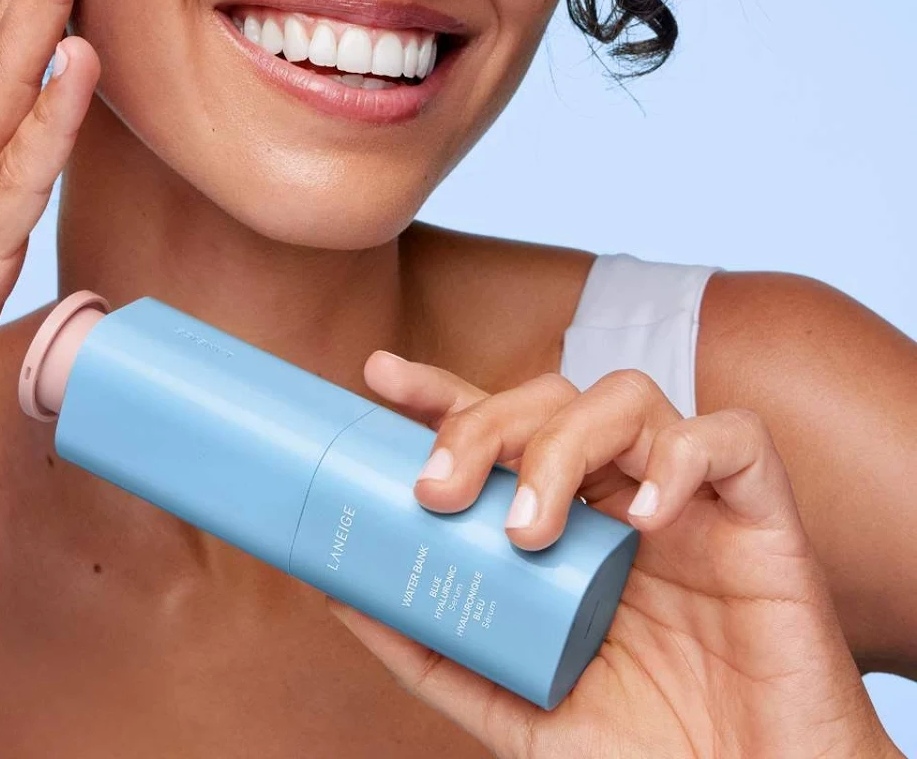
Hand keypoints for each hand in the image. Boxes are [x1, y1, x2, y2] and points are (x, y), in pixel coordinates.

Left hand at [326, 356, 898, 758]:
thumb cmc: (637, 751)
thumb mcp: (508, 701)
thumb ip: (430, 644)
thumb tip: (333, 587)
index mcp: (565, 519)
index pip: (497, 422)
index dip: (440, 389)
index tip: (378, 375)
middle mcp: (621, 492)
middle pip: (549, 396)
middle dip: (482, 424)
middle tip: (436, 492)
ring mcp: (690, 498)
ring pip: (625, 396)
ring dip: (563, 444)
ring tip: (531, 531)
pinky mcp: (764, 516)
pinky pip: (733, 440)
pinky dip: (683, 458)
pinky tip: (646, 521)